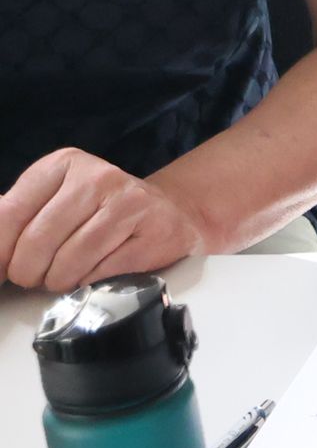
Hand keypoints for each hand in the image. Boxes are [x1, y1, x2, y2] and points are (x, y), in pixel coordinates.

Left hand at [0, 150, 206, 290]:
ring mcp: (130, 202)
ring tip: (64, 277)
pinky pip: (102, 273)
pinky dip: (89, 283)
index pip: (10, 213)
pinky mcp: (155, 231)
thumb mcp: (54, 202)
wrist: (168, 215)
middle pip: (37, 241)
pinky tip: (93, 275)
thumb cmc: (100, 214)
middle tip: (36, 276)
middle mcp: (99, 176)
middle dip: (29, 271)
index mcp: (65, 164)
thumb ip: (16, 218)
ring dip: (59, 281)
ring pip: (69, 261)